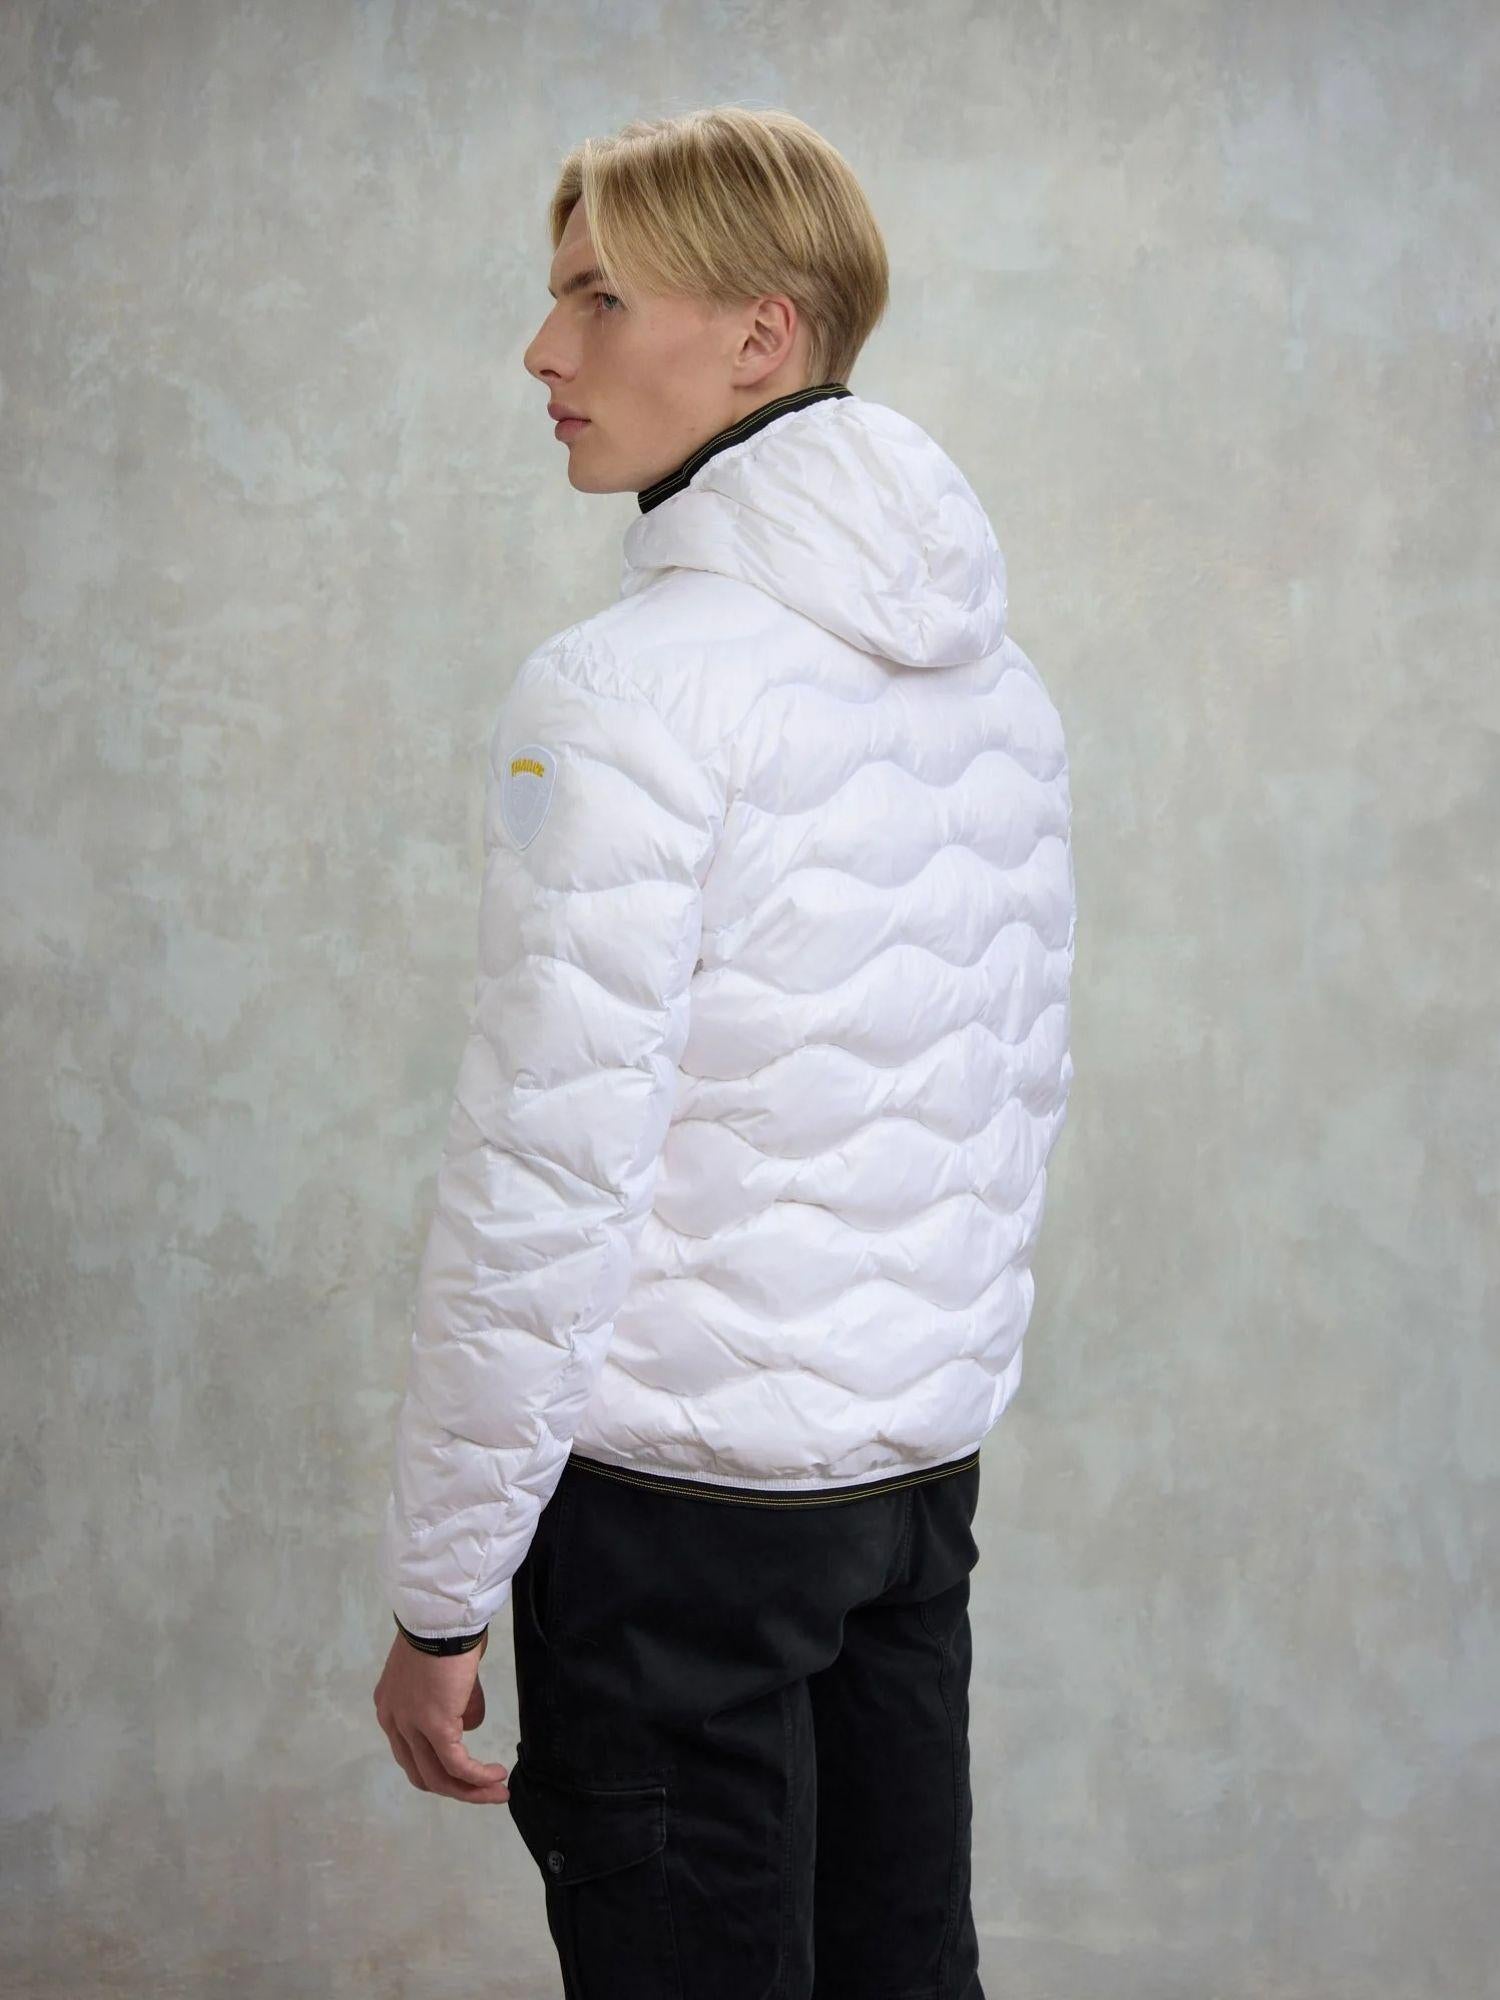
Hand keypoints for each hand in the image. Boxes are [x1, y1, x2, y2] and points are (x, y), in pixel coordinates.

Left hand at [373, 1626, 510, 1803]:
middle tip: (484, 1790)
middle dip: (455, 1788)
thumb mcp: (447, 1673)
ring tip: (497, 1791)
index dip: (439, 1767)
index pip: (410, 1752)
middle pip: (421, 1772)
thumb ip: (454, 1701)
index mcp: (391, 1707)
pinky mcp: (435, 1727)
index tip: (467, 1771)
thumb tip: (467, 1723)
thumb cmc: (446, 1633)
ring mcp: (411, 1726)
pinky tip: (497, 1776)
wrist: (443, 1617)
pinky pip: (457, 1765)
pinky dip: (478, 1777)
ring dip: (470, 1790)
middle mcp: (393, 1721)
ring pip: (438, 1777)